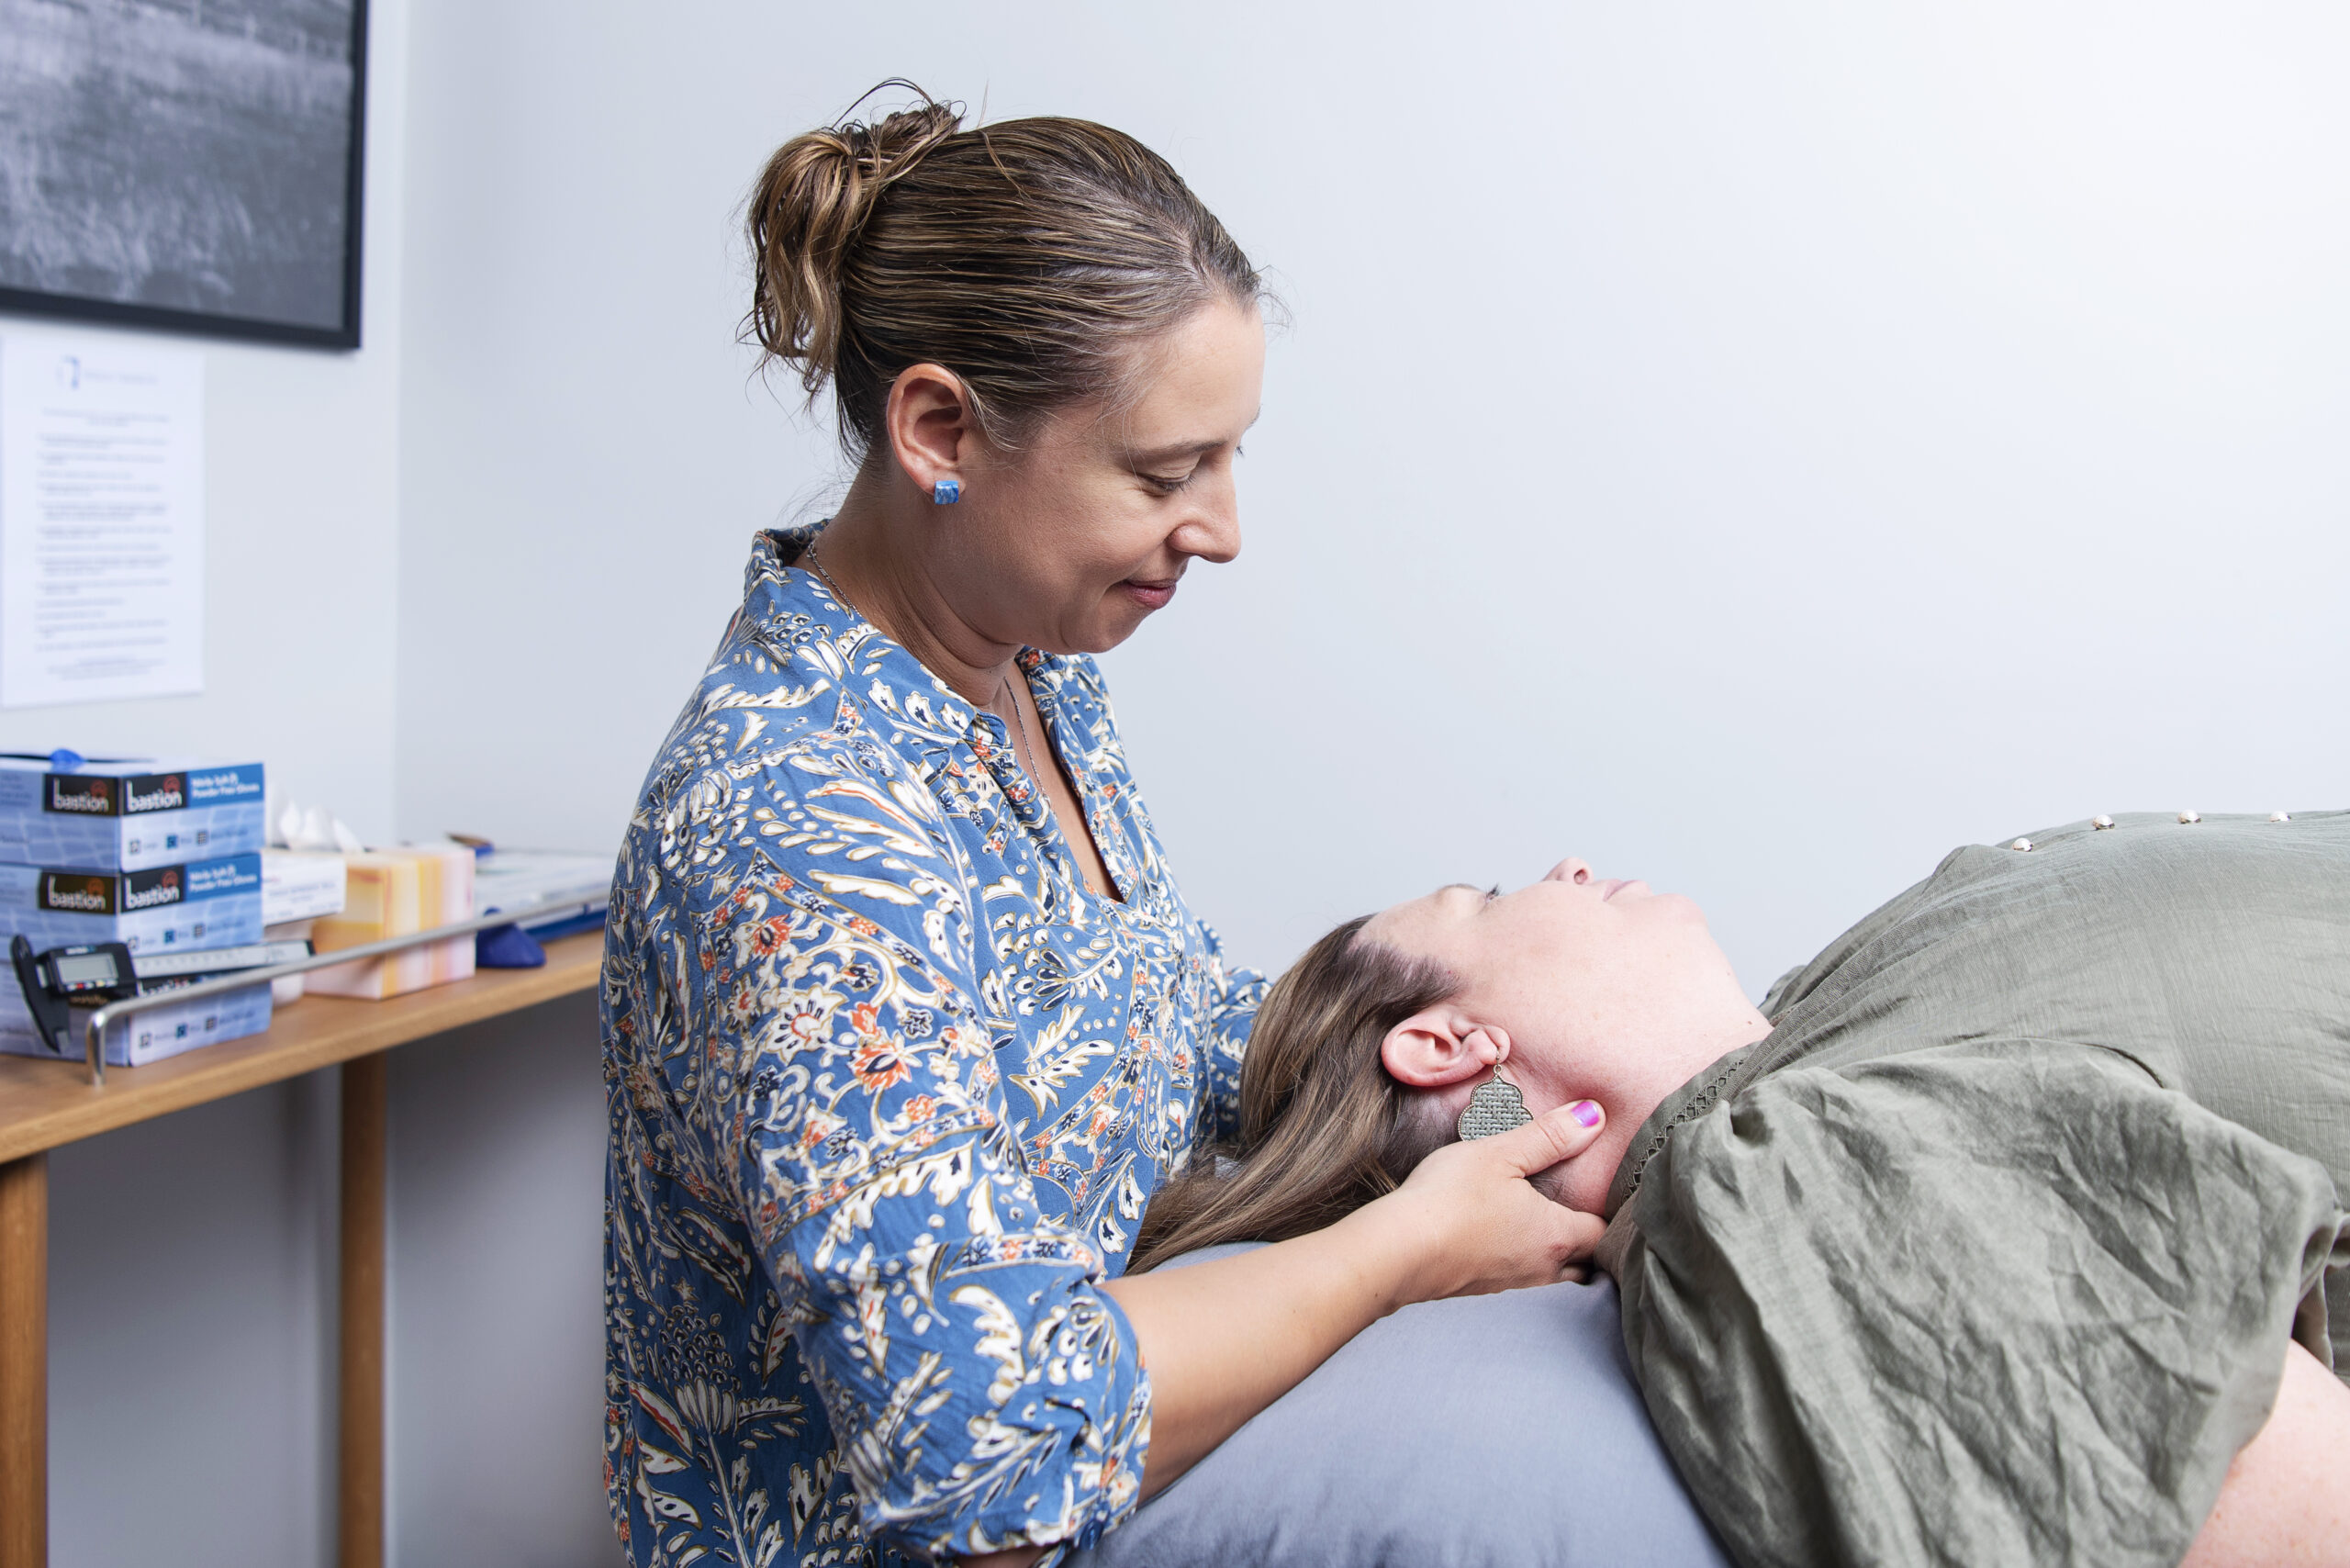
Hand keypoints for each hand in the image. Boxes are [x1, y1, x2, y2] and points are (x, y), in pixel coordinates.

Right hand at [1365, 1100, 1609, 1304]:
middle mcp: (1542, 1268)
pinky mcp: (1481, 1290)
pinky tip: (1503, 1240)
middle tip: (1585, 1212)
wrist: (1398, 1252)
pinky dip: (1521, 1261)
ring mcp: (1511, 1284)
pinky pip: (1518, 1279)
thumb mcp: (1501, 1154)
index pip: (1603, 1232)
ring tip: (1547, 1225)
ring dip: (1556, 1255)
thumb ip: (1549, 1136)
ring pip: (1552, 1275)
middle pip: (1585, 1262)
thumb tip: (1595, 1116)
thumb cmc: (1451, 1199)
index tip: (1606, 1194)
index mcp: (1556, 1235)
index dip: (1609, 1214)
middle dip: (1589, 1242)